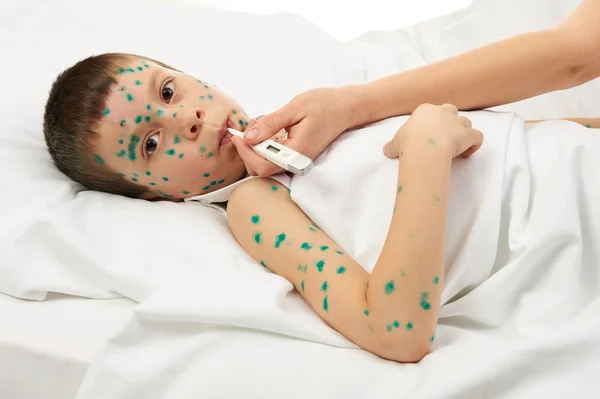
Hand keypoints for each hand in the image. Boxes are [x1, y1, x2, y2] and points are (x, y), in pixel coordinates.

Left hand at [231, 87, 356, 175]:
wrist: (346, 108)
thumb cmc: (324, 105)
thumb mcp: (294, 109)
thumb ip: (270, 124)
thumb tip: (248, 137)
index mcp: (296, 153)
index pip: (262, 165)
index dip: (246, 152)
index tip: (238, 135)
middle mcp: (296, 162)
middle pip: (261, 169)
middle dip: (248, 151)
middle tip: (248, 128)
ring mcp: (296, 160)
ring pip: (266, 164)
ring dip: (255, 148)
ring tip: (258, 124)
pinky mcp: (295, 156)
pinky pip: (273, 157)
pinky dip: (264, 145)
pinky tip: (266, 128)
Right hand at [383, 103, 482, 158]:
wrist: (423, 148)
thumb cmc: (407, 142)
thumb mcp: (394, 143)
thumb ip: (392, 145)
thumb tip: (386, 150)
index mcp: (425, 110)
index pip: (432, 111)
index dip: (433, 122)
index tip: (429, 135)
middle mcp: (443, 112)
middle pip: (452, 111)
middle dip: (450, 122)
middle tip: (443, 138)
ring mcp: (458, 122)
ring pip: (466, 123)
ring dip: (463, 133)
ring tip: (455, 148)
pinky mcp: (469, 134)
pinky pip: (478, 137)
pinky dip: (474, 145)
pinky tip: (466, 154)